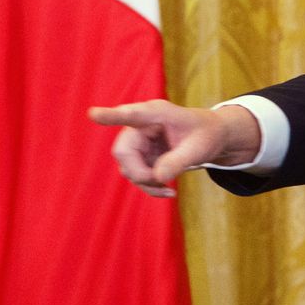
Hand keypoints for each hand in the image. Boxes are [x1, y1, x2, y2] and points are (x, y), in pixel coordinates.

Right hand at [88, 100, 260, 196]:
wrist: (211, 136)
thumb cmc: (207, 135)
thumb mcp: (199, 149)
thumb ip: (179, 161)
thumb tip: (158, 177)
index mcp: (157, 113)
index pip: (131, 115)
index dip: (111, 116)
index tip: (94, 114)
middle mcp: (141, 125)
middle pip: (123, 152)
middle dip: (140, 173)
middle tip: (163, 183)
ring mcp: (138, 140)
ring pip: (128, 167)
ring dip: (145, 183)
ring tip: (169, 190)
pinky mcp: (140, 154)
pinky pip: (135, 175)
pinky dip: (149, 186)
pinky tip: (167, 191)